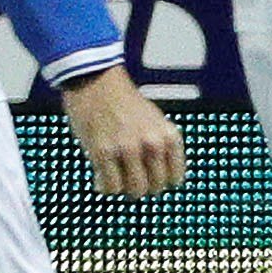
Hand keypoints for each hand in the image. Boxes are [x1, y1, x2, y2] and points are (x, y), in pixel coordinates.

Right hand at [60, 66, 184, 198]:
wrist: (96, 81)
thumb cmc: (124, 102)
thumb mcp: (155, 122)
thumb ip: (160, 148)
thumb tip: (158, 183)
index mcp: (168, 135)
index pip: (175, 179)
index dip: (160, 180)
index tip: (149, 176)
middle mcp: (152, 143)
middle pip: (155, 188)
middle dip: (142, 186)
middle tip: (128, 176)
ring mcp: (128, 149)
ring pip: (135, 191)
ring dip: (124, 188)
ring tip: (115, 175)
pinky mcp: (103, 152)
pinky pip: (111, 188)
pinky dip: (106, 187)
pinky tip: (100, 175)